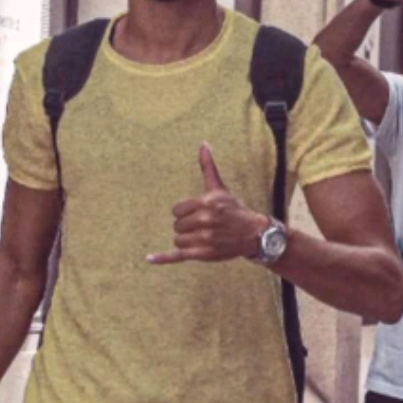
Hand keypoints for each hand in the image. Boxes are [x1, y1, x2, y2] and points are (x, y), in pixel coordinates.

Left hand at [147, 145, 266, 264]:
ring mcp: (204, 239)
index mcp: (206, 203)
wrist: (253, 234)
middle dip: (186, 226)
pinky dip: (163, 258)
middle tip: (202, 226)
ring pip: (178, 240)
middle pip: (177, 225)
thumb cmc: (234, 209)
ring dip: (186, 240)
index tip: (197, 214)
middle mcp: (205, 221)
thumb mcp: (220, 188)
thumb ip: (207, 167)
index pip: (176, 210)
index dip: (184, 212)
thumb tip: (203, 144)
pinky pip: (178, 255)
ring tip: (202, 237)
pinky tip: (149, 258)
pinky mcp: (204, 254)